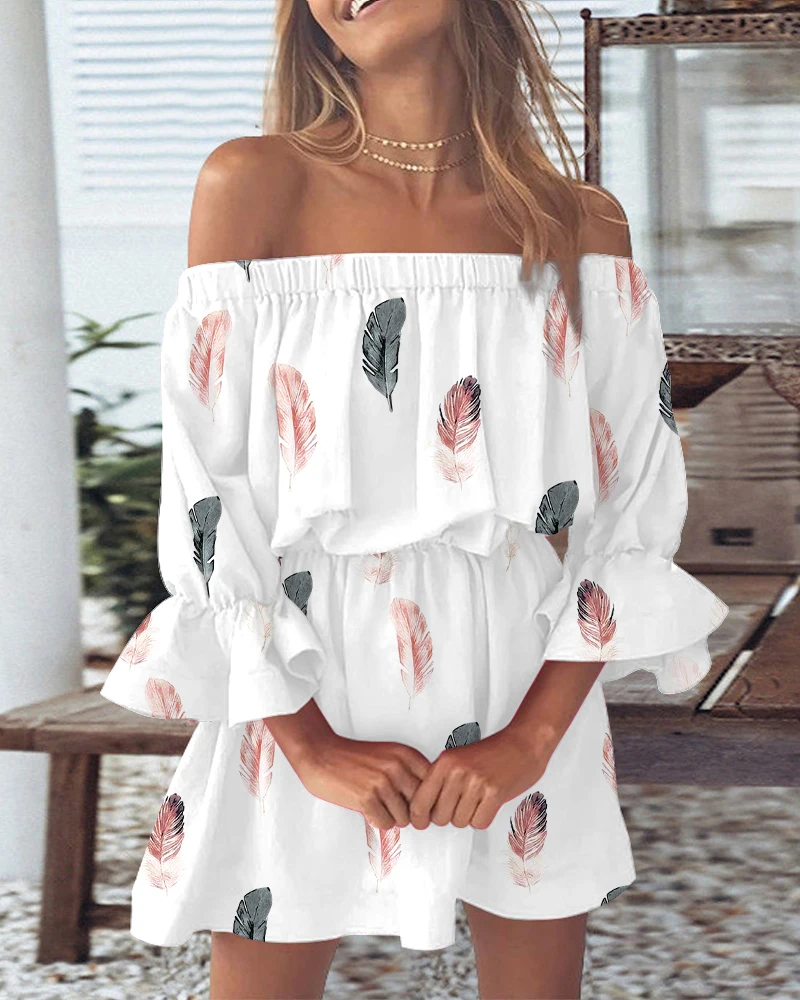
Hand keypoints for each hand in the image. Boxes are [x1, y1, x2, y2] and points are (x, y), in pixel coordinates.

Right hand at [291, 732, 432, 830]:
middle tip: (399, 812)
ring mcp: (382, 782)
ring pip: (404, 818)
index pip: (434, 786)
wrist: (322, 754)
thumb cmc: (354, 757)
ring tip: (380, 807)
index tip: (420, 806)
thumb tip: (430, 799)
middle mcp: (397, 767)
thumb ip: (409, 772)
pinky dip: (378, 821)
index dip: (428, 800)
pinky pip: (386, 823)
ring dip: (392, 818)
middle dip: (412, 813)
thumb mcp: (389, 755)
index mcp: (405, 754)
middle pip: (421, 805)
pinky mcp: (367, 798)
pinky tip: (370, 810)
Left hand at [408, 727, 549, 830]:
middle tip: (461, 804)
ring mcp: (476, 782)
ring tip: (478, 798)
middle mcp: (457, 772)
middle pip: (440, 817)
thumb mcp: (458, 759)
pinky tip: (489, 802)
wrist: (523, 744)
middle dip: (449, 816)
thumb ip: (440, 780)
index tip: (421, 823)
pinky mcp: (494, 793)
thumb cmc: (492, 753)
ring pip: (460, 822)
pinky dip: (483, 818)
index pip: (420, 802)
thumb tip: (424, 811)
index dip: (419, 818)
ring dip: (468, 816)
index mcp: (445, 762)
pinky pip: (479, 823)